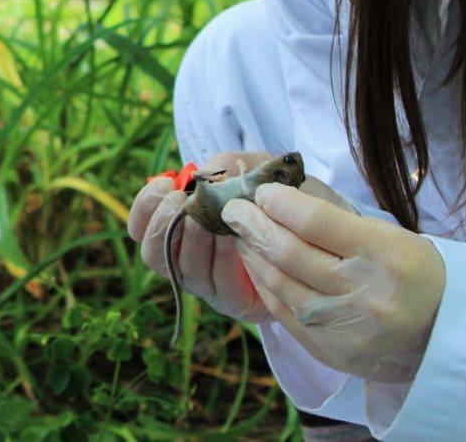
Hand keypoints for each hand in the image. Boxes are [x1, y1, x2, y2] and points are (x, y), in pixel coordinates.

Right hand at [129, 155, 273, 325]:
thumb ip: (227, 163)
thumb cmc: (280, 196)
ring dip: (193, 241)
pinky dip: (223, 259)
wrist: (324, 228)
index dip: (144, 207)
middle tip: (181, 201)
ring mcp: (211, 285)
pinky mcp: (238, 303)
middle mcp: (189, 261)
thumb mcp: (253, 168)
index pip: (141, 227)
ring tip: (209, 218)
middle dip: (162, 225)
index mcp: (181, 229)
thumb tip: (204, 172)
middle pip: (152, 255)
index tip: (165, 185)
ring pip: (183, 271)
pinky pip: (219, 286)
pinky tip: (234, 238)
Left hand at [222, 182, 444, 383]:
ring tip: (240, 234)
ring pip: (282, 284)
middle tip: (233, 208)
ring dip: (254, 254)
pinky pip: (284, 313)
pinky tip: (255, 265)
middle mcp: (367, 294)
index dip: (280, 202)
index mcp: (388, 256)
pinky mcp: (332, 352)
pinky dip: (265, 286)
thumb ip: (336, 221)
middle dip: (254, 225)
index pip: (316, 222)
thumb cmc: (414, 272)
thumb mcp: (390, 236)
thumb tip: (276, 200)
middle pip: (291, 253)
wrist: (447, 335)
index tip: (262, 191)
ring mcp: (348, 328)